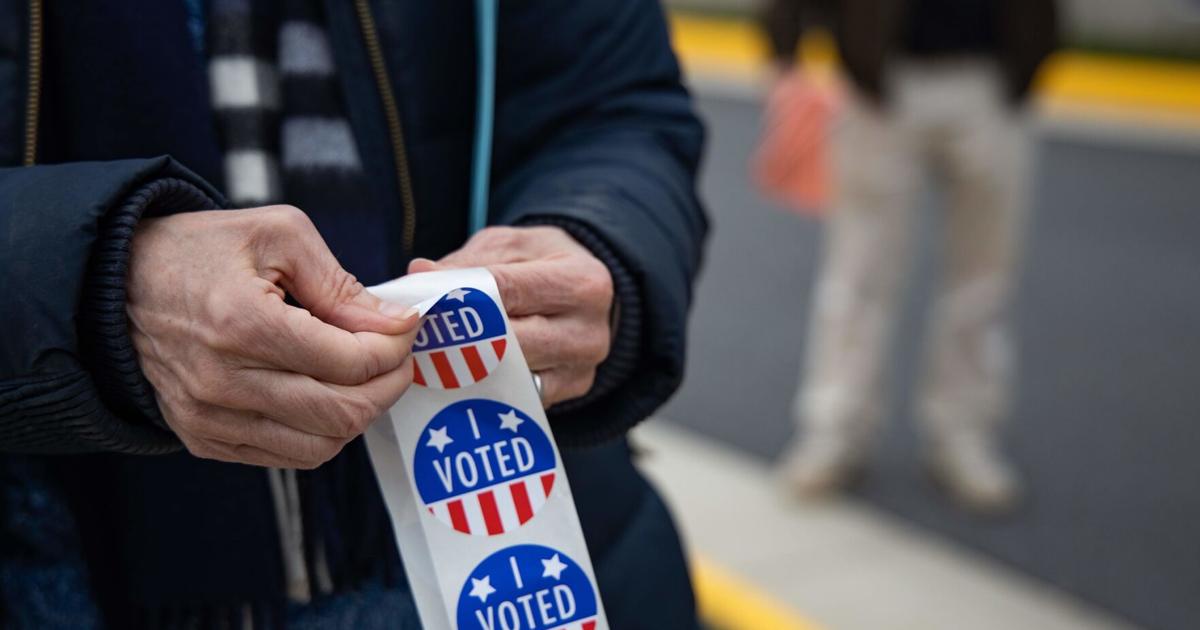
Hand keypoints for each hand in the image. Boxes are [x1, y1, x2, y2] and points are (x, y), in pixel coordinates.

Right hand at [128, 205, 419, 468]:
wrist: (119, 281)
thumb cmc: (202, 249)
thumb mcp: (278, 235)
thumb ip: (340, 285)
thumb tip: (395, 324)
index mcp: (243, 323)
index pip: (350, 362)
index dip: (394, 349)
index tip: (405, 328)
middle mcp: (223, 380)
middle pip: (342, 413)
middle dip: (388, 387)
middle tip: (397, 358)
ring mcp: (209, 417)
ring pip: (320, 446)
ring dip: (358, 415)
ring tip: (365, 378)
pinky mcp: (202, 437)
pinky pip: (286, 456)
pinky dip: (320, 433)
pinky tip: (325, 395)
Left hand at [409, 226, 613, 405]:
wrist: (587, 294)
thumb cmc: (544, 263)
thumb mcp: (512, 246)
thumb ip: (469, 261)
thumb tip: (420, 274)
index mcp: (582, 282)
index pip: (508, 290)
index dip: (459, 296)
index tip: (420, 300)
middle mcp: (589, 330)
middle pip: (508, 340)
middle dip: (458, 336)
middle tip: (415, 334)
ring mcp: (581, 368)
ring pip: (508, 373)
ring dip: (464, 366)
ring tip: (429, 353)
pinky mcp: (569, 392)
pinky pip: (515, 394)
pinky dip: (483, 385)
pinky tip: (459, 373)